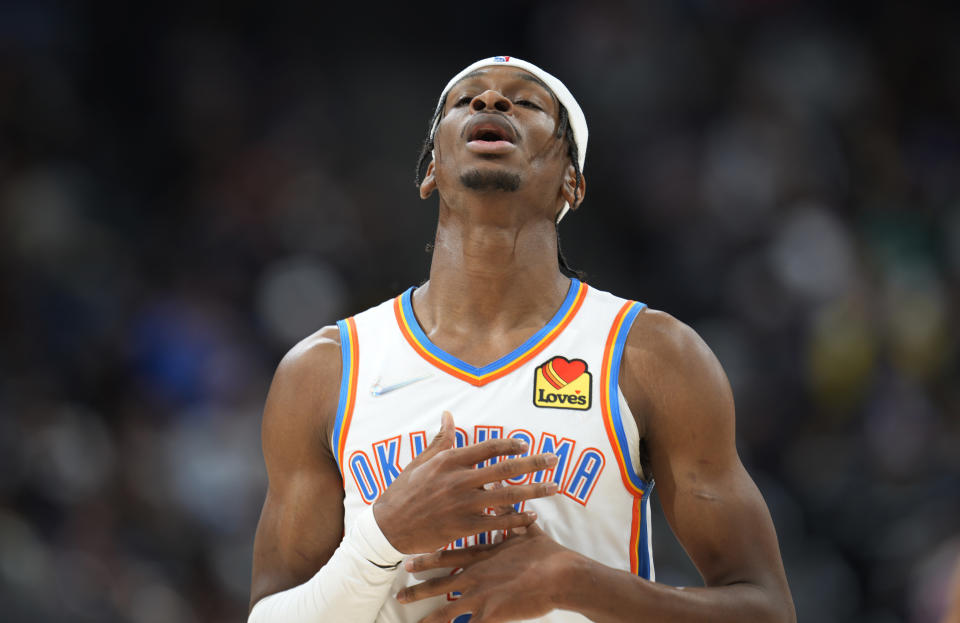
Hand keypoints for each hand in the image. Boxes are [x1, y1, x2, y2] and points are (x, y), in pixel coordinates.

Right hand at [373, 411, 559, 553]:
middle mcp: (460, 479)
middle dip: (534, 463)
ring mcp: (464, 504)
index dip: (511, 445)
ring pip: (508, 495)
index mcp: (450, 460)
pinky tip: (532, 518)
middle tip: (555, 460)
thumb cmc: (404, 492)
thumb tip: (449, 415)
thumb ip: (440, 440)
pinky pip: (498, 522)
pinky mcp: (465, 527)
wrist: (389, 527)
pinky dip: (517, 520)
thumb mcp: (420, 462)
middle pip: (506, 468)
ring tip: (554, 487)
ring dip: (534, 491)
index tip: (526, 445)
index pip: (489, 447)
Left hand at [396, 521, 576, 622]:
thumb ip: (508, 510)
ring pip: (448, 609)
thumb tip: (499, 485)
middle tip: (400, 594)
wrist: (559, 574)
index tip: (410, 562)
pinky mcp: (491, 614)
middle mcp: (476, 575)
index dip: (428, 561)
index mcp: (482, 556)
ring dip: (430, 617)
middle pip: (441, 584)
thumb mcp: (524, 527)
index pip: (448, 558)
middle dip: (420, 590)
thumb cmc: (545, 552)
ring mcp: (481, 596)